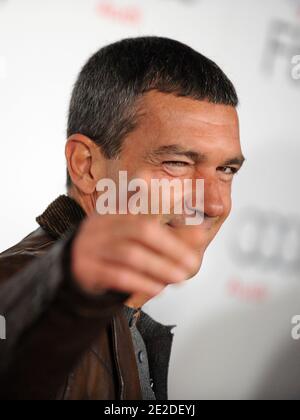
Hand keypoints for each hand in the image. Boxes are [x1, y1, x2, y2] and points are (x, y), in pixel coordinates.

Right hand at [71, 214, 198, 297]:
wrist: (72, 269)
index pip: (147, 213)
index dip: (172, 223)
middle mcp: (102, 226)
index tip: (199, 235)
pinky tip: (157, 288)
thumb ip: (167, 235)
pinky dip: (140, 282)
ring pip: (130, 254)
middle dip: (170, 247)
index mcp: (115, 213)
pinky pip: (116, 275)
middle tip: (191, 264)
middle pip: (140, 230)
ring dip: (159, 267)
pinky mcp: (86, 269)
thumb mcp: (134, 239)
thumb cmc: (111, 252)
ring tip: (179, 278)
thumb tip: (200, 232)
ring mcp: (91, 247)